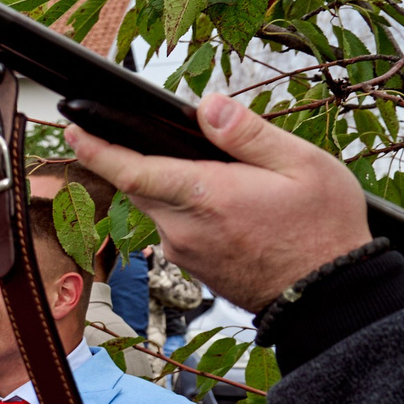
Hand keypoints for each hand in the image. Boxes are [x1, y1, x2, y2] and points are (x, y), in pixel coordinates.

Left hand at [66, 94, 369, 310]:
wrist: (329, 296)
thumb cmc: (323, 230)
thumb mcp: (302, 165)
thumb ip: (248, 134)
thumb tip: (208, 106)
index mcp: (206, 196)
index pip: (133, 170)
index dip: (98, 149)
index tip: (74, 130)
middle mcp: (183, 228)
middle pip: (139, 185)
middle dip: (136, 158)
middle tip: (152, 137)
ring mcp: (183, 252)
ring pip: (158, 206)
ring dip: (172, 186)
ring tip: (224, 178)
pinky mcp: (191, 267)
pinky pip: (175, 228)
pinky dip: (187, 209)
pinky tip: (226, 206)